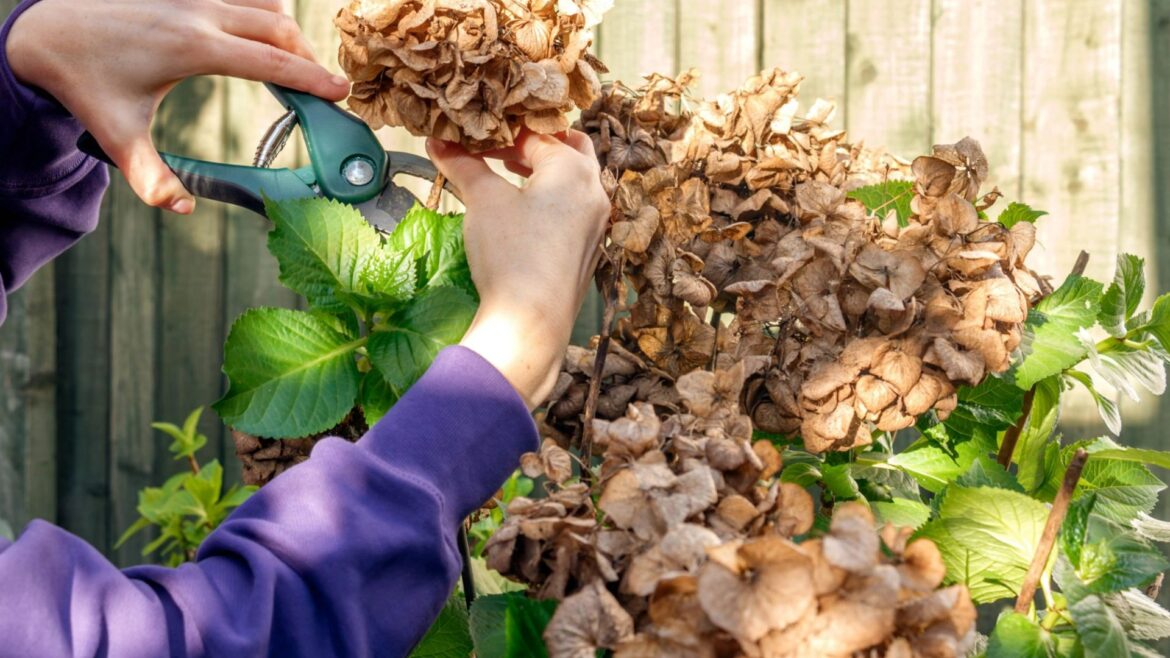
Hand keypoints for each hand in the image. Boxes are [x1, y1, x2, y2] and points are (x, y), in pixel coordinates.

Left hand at [5, 0, 348, 213]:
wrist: (47, 31)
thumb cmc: (84, 82)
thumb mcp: (116, 135)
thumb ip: (151, 178)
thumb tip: (183, 208)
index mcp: (192, 47)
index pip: (271, 62)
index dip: (312, 78)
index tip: (340, 92)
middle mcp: (199, 13)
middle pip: (280, 29)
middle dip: (308, 58)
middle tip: (322, 91)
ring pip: (266, 5)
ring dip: (287, 35)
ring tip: (295, 68)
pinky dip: (264, 15)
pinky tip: (263, 40)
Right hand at [427, 132, 609, 409]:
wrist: (532, 321)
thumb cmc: (511, 252)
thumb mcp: (483, 200)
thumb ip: (463, 165)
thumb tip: (437, 141)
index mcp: (573, 169)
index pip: (535, 136)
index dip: (501, 134)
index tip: (474, 138)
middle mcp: (594, 190)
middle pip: (570, 149)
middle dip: (536, 145)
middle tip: (502, 149)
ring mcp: (596, 222)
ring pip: (575, 180)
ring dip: (545, 171)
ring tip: (510, 173)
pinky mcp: (589, 248)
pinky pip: (575, 208)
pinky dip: (553, 198)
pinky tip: (525, 213)